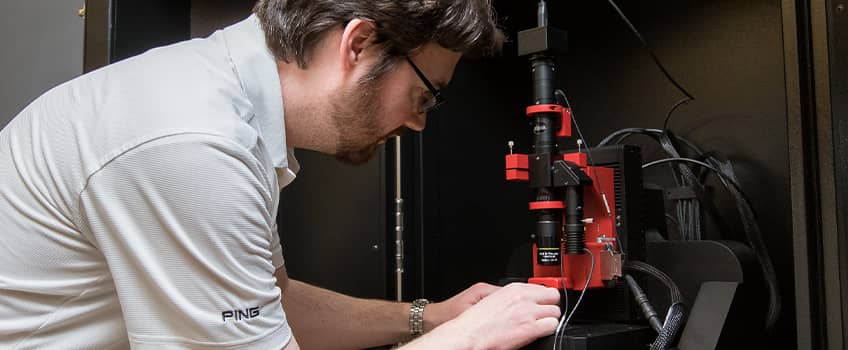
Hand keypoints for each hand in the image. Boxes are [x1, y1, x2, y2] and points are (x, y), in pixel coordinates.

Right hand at [431, 283, 560, 349]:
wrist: (468, 334)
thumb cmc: (475, 321)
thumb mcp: (492, 298)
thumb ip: (511, 296)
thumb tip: (524, 298)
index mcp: (513, 289)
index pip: (543, 287)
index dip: (544, 297)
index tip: (544, 302)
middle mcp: (522, 298)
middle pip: (553, 298)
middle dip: (550, 307)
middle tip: (543, 314)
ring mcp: (527, 313)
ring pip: (555, 312)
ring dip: (550, 319)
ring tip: (540, 325)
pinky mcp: (530, 329)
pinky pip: (552, 326)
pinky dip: (549, 329)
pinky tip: (540, 332)